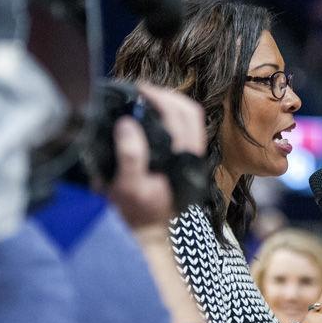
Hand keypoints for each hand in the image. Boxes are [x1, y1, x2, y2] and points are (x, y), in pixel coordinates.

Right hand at [108, 87, 206, 227]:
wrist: (148, 232)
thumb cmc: (137, 213)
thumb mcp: (128, 187)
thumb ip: (130, 156)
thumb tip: (128, 124)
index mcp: (184, 160)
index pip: (182, 116)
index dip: (162, 97)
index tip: (140, 90)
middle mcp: (193, 157)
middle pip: (191, 112)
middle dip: (167, 95)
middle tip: (142, 90)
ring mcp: (192, 159)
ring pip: (191, 121)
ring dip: (171, 104)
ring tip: (146, 99)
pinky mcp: (185, 162)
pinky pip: (186, 131)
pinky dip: (171, 117)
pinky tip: (152, 117)